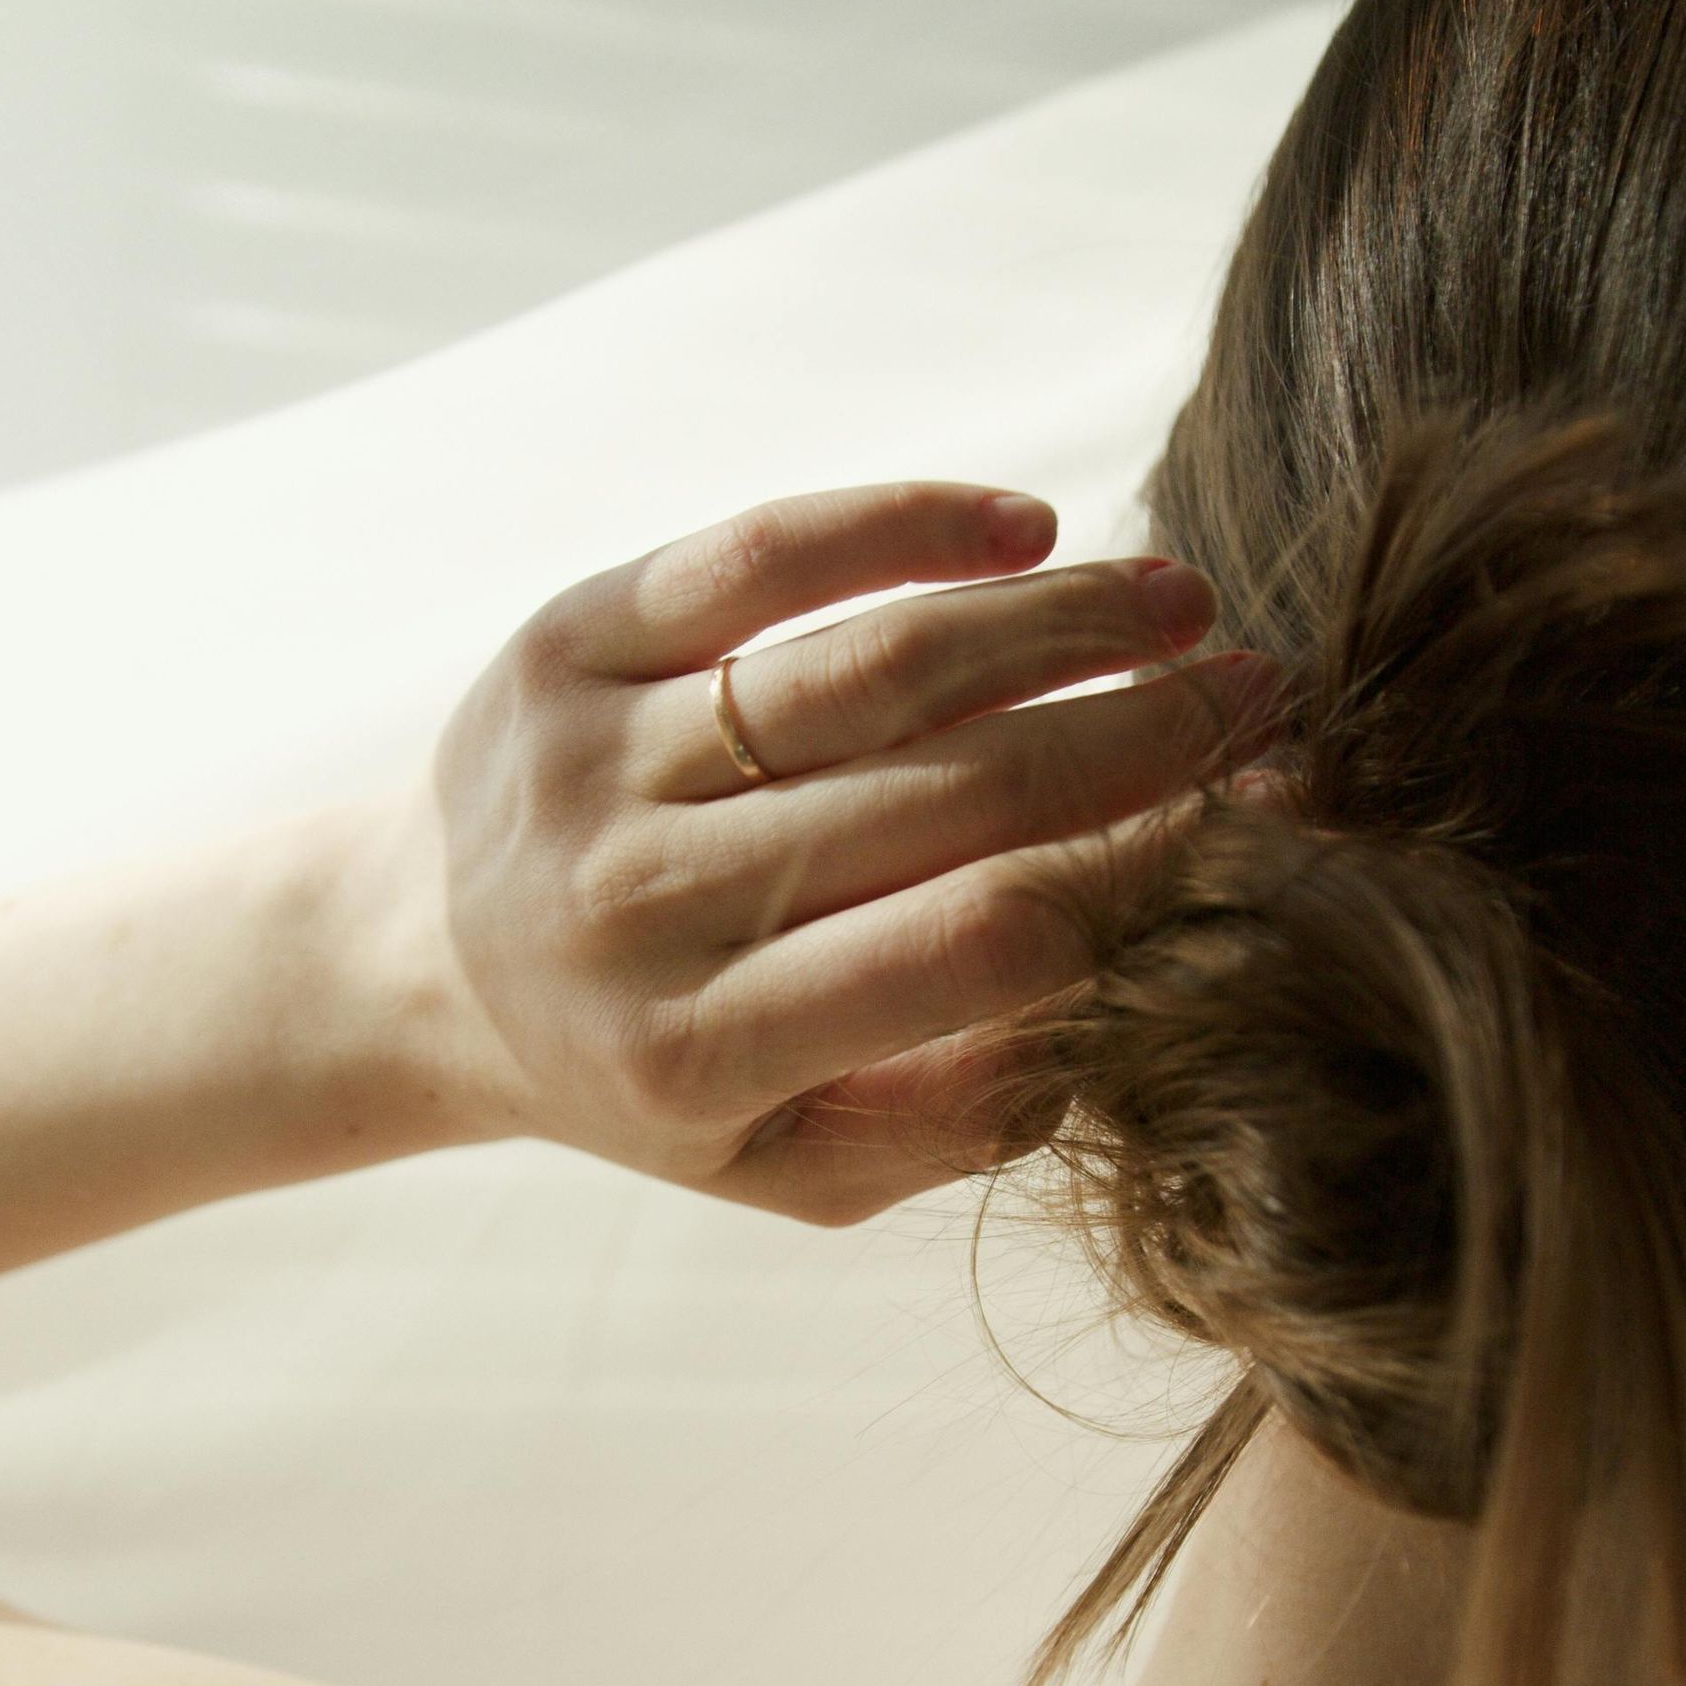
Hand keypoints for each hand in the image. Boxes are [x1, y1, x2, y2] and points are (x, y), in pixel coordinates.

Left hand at [428, 480, 1275, 1223]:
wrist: (419, 966)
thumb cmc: (653, 1074)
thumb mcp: (792, 1162)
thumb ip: (956, 1117)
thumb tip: (1136, 1003)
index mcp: (703, 1054)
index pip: (975, 947)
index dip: (1143, 874)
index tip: (1259, 822)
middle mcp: (638, 908)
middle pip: (948, 795)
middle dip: (1140, 736)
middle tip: (1266, 694)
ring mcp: (595, 762)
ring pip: (871, 664)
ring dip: (1057, 620)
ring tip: (1181, 604)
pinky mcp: (566, 639)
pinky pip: (759, 557)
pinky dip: (903, 522)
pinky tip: (1025, 528)